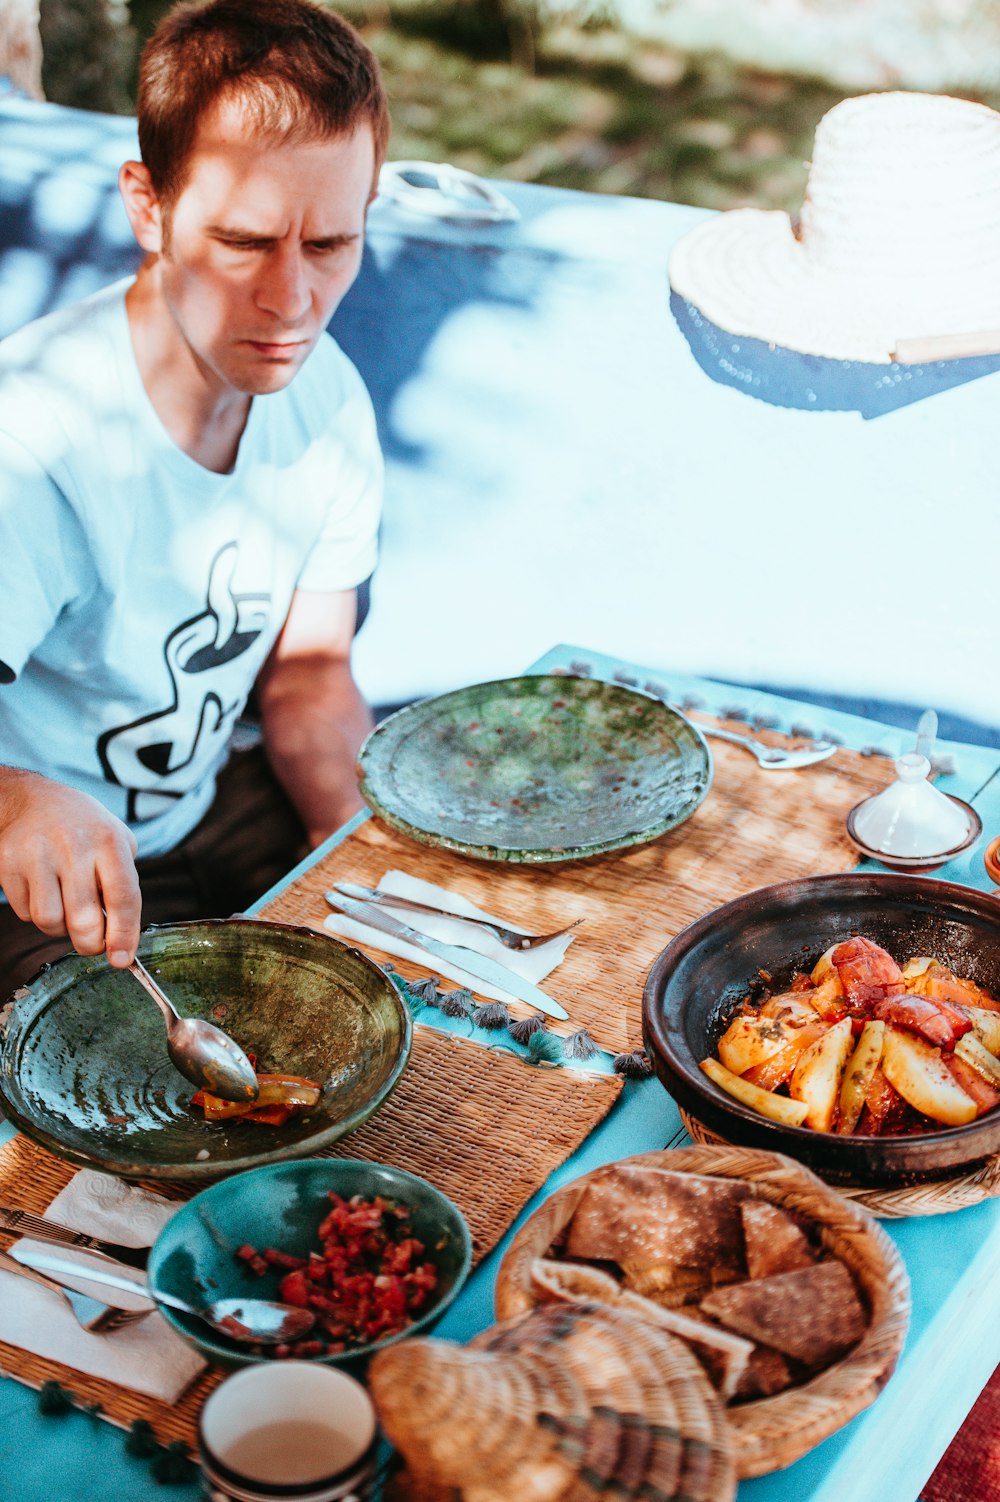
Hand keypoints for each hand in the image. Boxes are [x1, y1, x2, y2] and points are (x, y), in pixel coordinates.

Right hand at [0, 768, 140, 963]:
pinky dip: (37, 914)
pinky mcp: (8, 863)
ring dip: (61, 930)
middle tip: (93, 944)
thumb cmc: (85, 829)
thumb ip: (124, 886)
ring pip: (50, 922)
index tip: (122, 960)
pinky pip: (25, 913)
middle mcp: (73, 845)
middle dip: (91, 944)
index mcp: (108, 840)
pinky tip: (43, 891)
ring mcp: (37, 853)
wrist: (33, 799)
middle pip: (84, 920)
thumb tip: (121, 942)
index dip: (124, 935)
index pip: (123, 897)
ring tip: (66, 909)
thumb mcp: (117, 842)